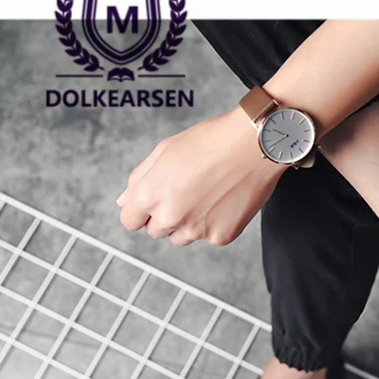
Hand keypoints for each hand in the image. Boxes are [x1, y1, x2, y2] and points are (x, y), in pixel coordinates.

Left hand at [118, 107, 284, 246]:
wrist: (253, 145)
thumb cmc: (211, 141)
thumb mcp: (165, 150)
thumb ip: (140, 178)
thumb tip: (124, 201)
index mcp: (149, 194)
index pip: (129, 221)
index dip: (140, 211)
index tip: (154, 203)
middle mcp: (170, 217)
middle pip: (156, 231)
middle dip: (165, 216)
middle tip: (187, 192)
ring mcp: (196, 230)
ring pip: (181, 238)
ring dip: (188, 224)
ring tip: (207, 195)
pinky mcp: (220, 236)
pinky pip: (209, 237)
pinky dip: (215, 223)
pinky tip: (225, 200)